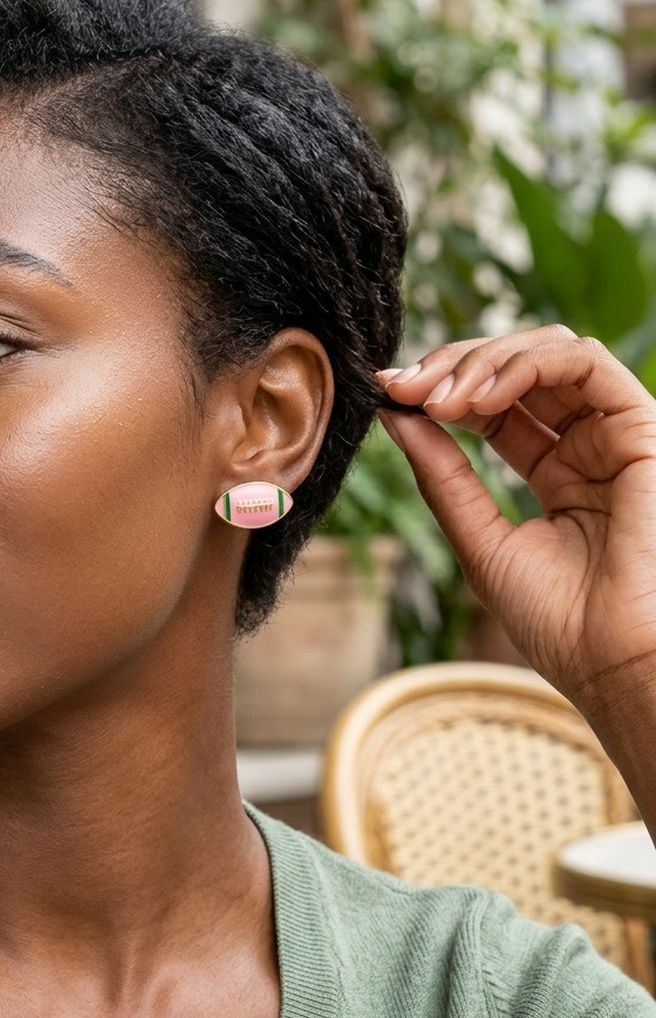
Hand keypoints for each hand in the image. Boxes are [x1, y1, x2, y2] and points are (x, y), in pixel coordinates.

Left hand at [374, 323, 655, 721]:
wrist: (616, 665)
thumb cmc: (558, 622)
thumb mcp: (479, 539)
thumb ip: (442, 475)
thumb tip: (394, 414)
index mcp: (555, 473)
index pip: (492, 406)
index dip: (438, 388)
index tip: (387, 393)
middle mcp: (587, 446)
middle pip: (516, 369)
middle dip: (450, 365)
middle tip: (401, 386)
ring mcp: (615, 435)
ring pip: (549, 352)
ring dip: (481, 361)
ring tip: (435, 397)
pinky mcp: (643, 429)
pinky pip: (585, 363)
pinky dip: (523, 364)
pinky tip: (477, 397)